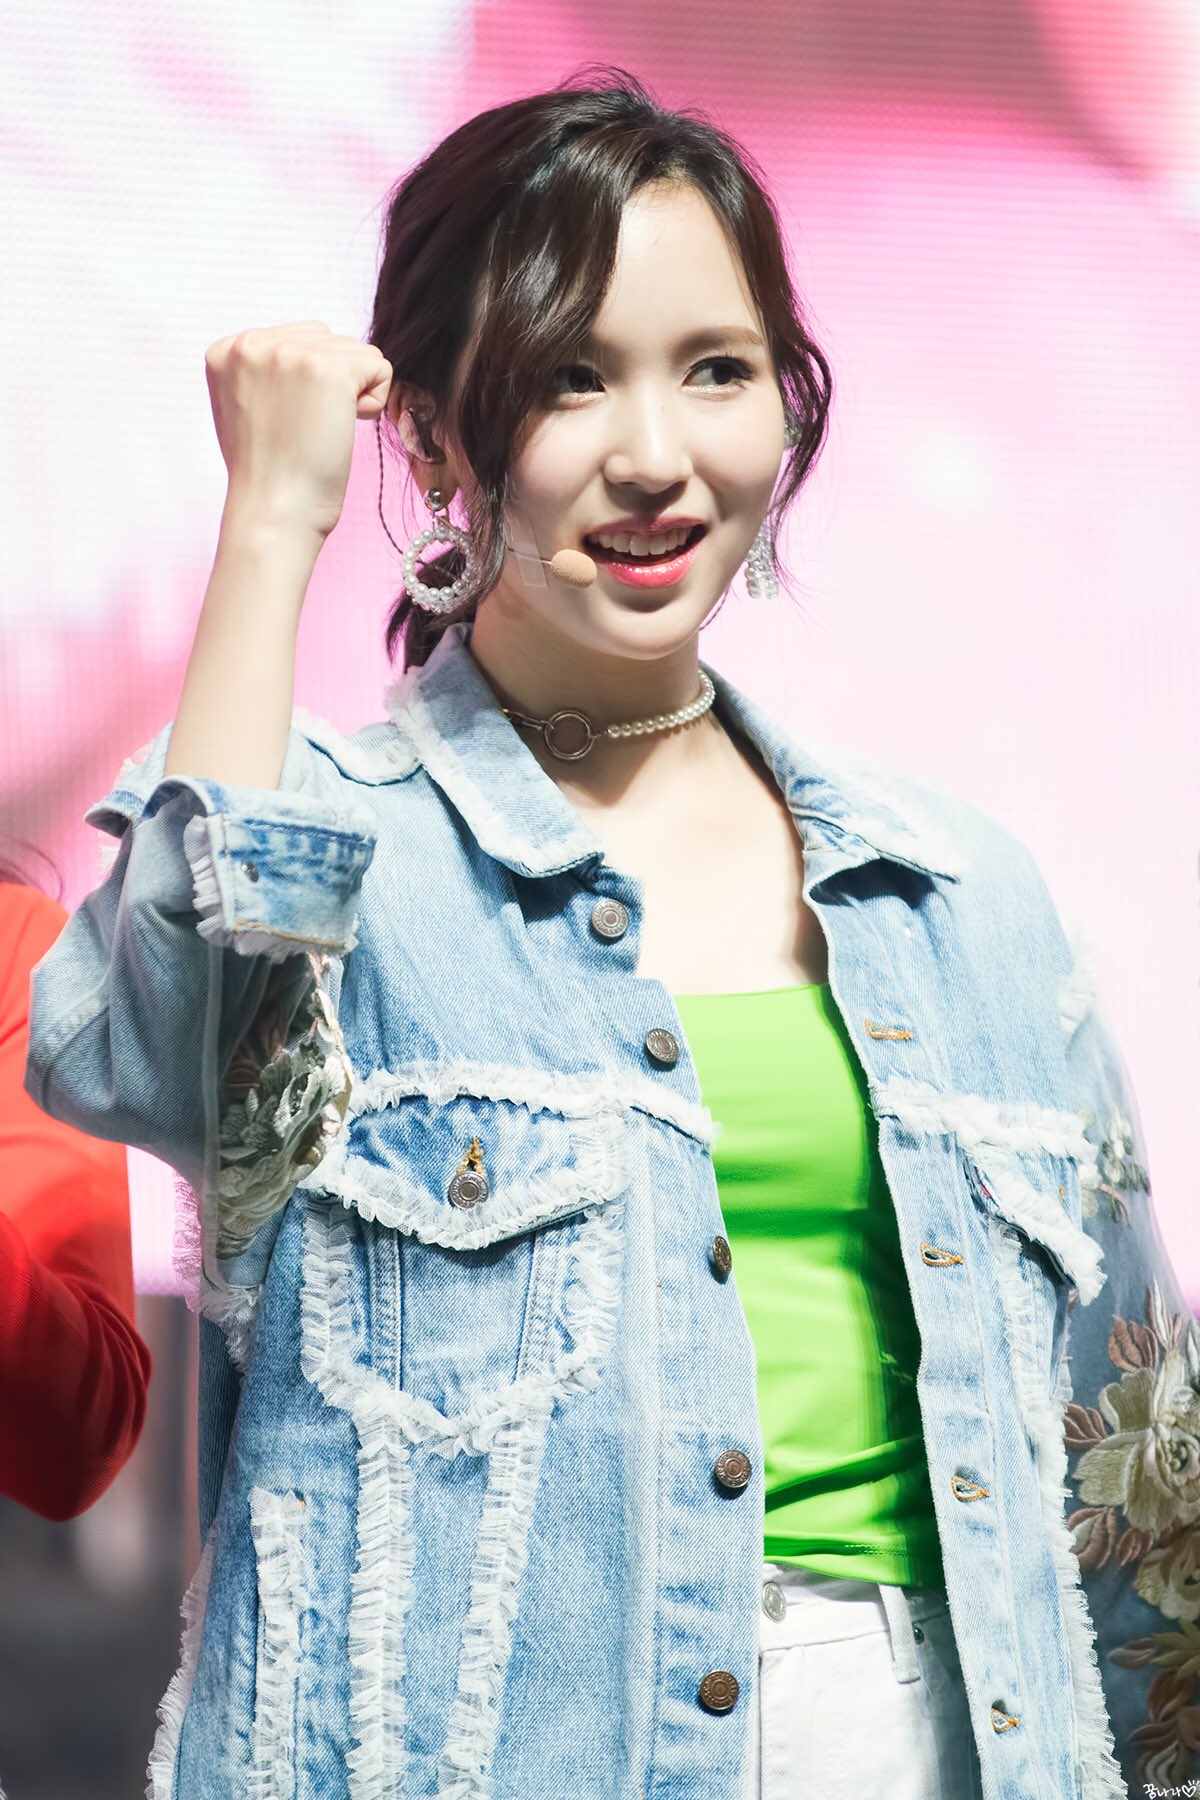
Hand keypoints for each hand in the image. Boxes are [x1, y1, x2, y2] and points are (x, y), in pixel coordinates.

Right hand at [205, 322, 392, 541]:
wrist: (273, 513)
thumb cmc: (268, 475)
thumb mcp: (246, 408)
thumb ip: (266, 372)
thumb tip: (305, 355)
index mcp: (228, 350)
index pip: (296, 340)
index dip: (307, 385)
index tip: (288, 422)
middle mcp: (253, 342)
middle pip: (327, 340)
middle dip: (332, 383)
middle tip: (308, 429)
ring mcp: (290, 352)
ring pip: (355, 351)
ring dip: (353, 393)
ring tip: (322, 430)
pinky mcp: (329, 370)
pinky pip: (378, 366)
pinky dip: (374, 401)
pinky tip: (346, 427)